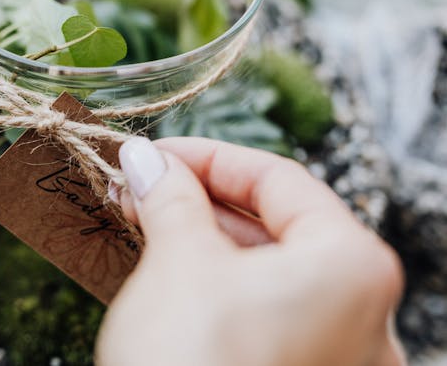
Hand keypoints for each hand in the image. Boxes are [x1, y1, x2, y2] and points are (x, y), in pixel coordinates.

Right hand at [97, 137, 404, 365]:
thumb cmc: (191, 363)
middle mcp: (361, 312)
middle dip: (199, 198)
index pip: (278, 178)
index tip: (153, 154)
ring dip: (201, 239)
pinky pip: (261, 311)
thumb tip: (145, 159)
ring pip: (265, 270)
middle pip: (275, 224)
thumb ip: (169, 198)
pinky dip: (214, 283)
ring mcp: (333, 354)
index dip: (206, 156)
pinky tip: (166, 266)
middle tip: (139, 185)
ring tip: (142, 219)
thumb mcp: (177, 263)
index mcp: (352, 265)